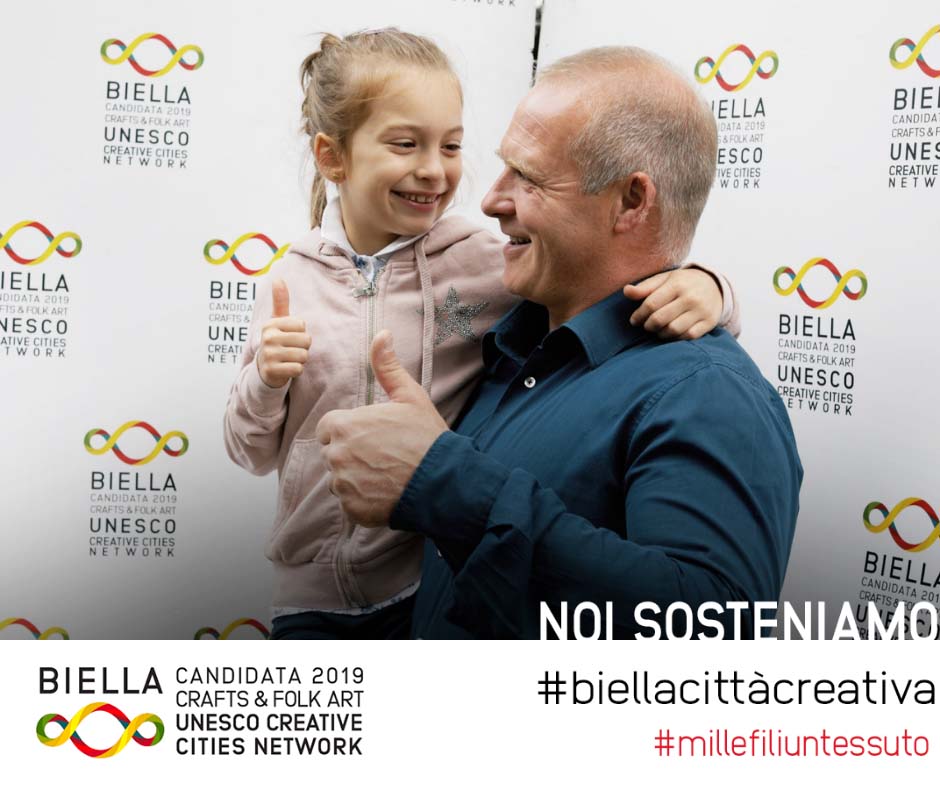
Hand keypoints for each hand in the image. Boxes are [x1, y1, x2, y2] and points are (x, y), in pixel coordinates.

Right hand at [256, 279, 311, 387]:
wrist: (264, 369)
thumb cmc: (276, 341)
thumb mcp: (277, 321)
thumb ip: (280, 301)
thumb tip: (278, 278)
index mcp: (270, 324)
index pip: (302, 325)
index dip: (301, 333)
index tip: (289, 337)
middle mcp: (268, 338)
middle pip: (306, 341)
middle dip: (302, 347)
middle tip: (290, 350)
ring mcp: (269, 355)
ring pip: (303, 355)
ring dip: (300, 360)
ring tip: (288, 359)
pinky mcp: (272, 371)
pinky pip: (298, 369)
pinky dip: (296, 370)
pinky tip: (287, 368)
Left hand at [316, 330, 447, 526]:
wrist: (444, 481)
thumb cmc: (426, 437)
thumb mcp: (409, 396)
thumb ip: (387, 367)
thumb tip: (381, 334)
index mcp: (344, 425)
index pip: (329, 428)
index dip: (350, 431)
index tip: (372, 437)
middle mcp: (337, 456)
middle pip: (333, 454)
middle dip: (351, 455)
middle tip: (383, 456)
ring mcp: (343, 485)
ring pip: (340, 480)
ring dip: (356, 479)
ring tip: (387, 475)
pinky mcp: (352, 510)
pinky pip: (349, 503)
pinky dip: (364, 501)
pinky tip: (387, 492)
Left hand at [624, 267, 722, 340]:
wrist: (714, 285)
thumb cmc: (682, 283)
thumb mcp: (664, 279)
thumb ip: (645, 287)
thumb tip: (625, 291)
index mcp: (677, 284)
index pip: (651, 304)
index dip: (639, 315)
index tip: (634, 320)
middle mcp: (691, 297)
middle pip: (660, 319)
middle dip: (648, 326)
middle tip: (646, 326)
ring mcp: (701, 311)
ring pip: (673, 330)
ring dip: (660, 334)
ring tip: (657, 330)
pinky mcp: (709, 323)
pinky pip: (688, 336)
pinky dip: (676, 338)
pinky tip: (670, 333)